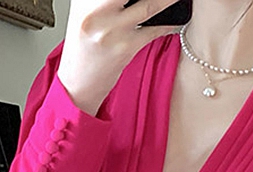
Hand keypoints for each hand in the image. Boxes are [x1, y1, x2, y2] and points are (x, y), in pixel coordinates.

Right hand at [58, 0, 181, 114]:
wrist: (77, 82)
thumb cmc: (84, 45)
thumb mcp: (83, 11)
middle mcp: (95, 10)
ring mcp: (110, 30)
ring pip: (148, 5)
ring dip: (168, 0)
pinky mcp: (124, 48)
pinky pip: (153, 30)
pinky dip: (167, 23)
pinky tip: (175, 16)